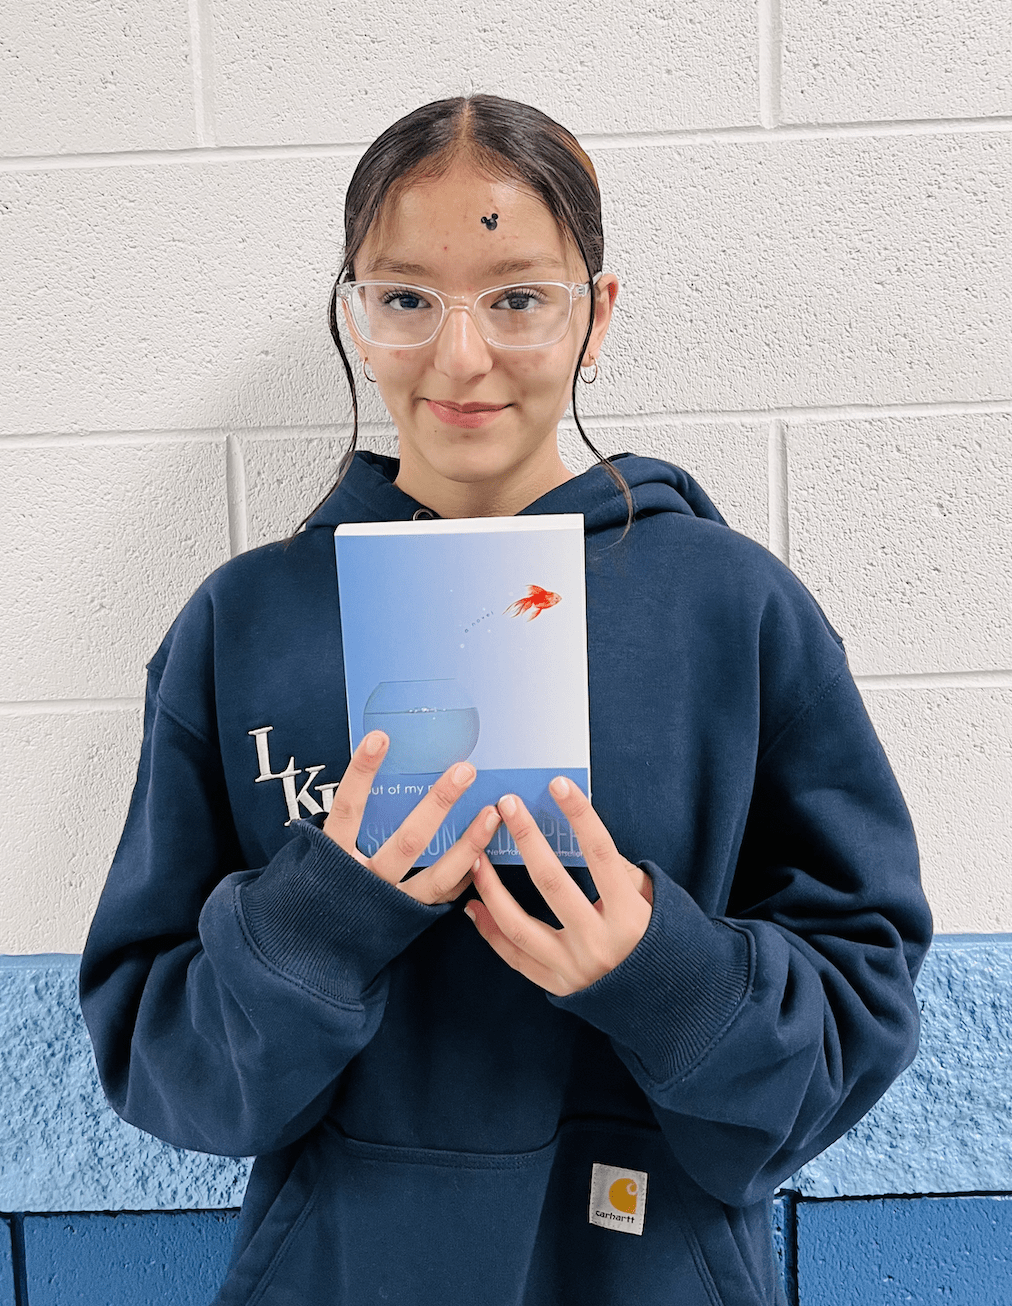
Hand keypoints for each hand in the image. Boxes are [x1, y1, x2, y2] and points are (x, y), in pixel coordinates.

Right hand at [322, 731, 500, 906]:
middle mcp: (364, 883)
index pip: (347, 809)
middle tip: (465, 771)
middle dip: (439, 804)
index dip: (361, 774)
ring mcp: (390, 905)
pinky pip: (442, 897)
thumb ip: (344, 821)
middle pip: (407, 841)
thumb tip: (371, 769)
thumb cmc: (320, 887)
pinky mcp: (408, 920)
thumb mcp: (318, 854)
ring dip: (468, 844)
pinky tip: (486, 852)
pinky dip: (465, 875)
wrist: (316, 947)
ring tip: (491, 813)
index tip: (380, 738)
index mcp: (334, 859)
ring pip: (436, 877)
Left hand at [464, 778, 653, 996]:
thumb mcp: (654, 902)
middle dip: (526, 839)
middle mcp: (599, 942)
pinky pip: (515, 956)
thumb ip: (621, 872)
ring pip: (519, 925)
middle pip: (552, 883)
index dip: (580, 816)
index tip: (559, 784)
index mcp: (630, 916)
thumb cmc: (657, 940)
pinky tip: (473, 905)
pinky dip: (491, 930)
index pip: (600, 854)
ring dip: (492, 888)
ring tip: (476, 856)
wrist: (663, 1004)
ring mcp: (574, 967)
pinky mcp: (557, 985)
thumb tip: (581, 839)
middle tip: (507, 805)